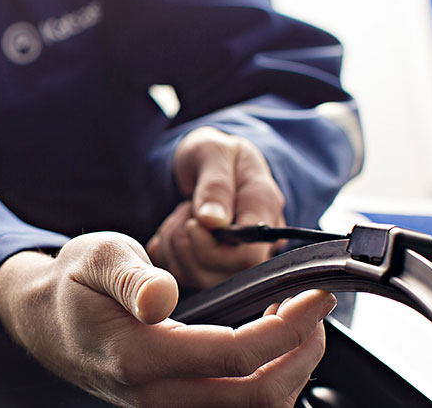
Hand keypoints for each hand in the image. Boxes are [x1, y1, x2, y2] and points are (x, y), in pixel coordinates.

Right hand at [0, 232, 333, 407]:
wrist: (43, 321)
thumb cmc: (74, 285)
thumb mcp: (97, 258)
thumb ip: (131, 277)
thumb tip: (162, 297)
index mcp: (138, 355)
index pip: (235, 354)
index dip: (288, 328)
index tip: (316, 296)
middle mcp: (155, 394)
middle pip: (257, 396)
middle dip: (303, 354)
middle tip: (317, 310)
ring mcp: (165, 407)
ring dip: (290, 372)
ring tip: (299, 325)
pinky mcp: (175, 406)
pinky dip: (268, 381)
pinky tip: (273, 345)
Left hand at [146, 127, 286, 288]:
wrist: (207, 161)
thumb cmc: (214, 153)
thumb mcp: (212, 152)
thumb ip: (215, 184)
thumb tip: (213, 221)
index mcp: (264, 209)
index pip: (246, 257)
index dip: (211, 248)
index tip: (191, 220)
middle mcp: (258, 242)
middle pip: (222, 276)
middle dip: (187, 246)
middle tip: (183, 212)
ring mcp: (236, 259)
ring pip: (200, 280)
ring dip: (176, 247)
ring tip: (181, 216)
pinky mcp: (213, 267)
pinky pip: (183, 278)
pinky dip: (167, 254)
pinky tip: (174, 230)